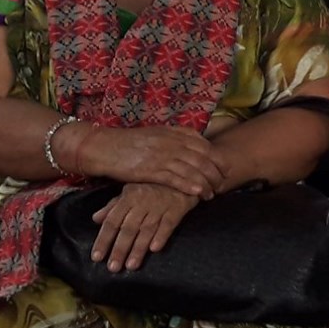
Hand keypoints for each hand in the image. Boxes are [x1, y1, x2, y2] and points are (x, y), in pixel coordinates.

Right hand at [66, 122, 226, 197]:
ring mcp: (161, 155)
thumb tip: (196, 144)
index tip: (225, 168)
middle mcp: (170, 142)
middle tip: (222, 184)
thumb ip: (176, 137)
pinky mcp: (150, 169)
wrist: (103, 146)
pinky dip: (189, 185)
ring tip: (212, 194)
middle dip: (215, 173)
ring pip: (192, 169)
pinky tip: (199, 193)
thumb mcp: (156, 134)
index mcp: (173, 133)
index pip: (204, 145)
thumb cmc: (130, 143)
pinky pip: (175, 178)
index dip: (217, 158)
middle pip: (202, 158)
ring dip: (206, 183)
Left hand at [89, 182, 200, 271]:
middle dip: (119, 249)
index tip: (96, 257)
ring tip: (131, 266)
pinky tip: (155, 249)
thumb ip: (113, 206)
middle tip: (113, 268)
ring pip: (146, 229)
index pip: (112, 221)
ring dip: (138, 248)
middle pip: (128, 229)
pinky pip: (168, 224)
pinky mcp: (176, 209)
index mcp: (128, 198)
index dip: (103, 239)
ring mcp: (159, 206)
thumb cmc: (153, 185)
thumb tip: (95, 219)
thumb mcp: (130, 191)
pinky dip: (161, 236)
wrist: (181, 176)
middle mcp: (142, 203)